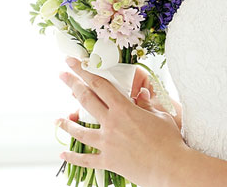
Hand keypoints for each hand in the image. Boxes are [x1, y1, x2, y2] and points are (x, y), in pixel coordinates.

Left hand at [57, 57, 187, 185]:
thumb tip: (141, 94)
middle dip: (72, 84)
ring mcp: (107, 144)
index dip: (85, 71)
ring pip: (81, 131)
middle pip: (87, 100)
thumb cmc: (168, 139)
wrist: (169, 166)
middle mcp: (111, 124)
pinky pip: (86, 160)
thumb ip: (146, 104)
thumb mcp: (159, 115)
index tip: (74, 61)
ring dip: (68, 123)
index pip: (100, 84)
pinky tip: (62, 153)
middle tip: (62, 74)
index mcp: (124, 109)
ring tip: (57, 119)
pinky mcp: (108, 162)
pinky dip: (73, 157)